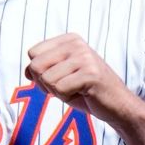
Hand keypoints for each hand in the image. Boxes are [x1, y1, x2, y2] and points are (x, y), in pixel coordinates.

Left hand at [25, 33, 144, 144]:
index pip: (33, 53)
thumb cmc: (86, 90)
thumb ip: (42, 68)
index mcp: (69, 39)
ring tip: (77, 89)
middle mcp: (77, 44)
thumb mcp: (60, 75)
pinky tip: (83, 94)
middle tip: (66, 86)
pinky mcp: (90, 74)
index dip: (39, 72)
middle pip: (36, 66)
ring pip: (47, 79)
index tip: (59, 77)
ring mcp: (85, 58)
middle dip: (46, 83)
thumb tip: (27, 71)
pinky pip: (59, 89)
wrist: (117, 105)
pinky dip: (66, 97)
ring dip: (58, 92)